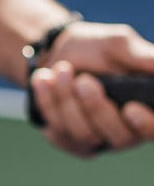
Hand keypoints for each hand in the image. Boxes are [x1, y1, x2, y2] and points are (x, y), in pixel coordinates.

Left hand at [30, 21, 153, 155]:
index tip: (130, 108)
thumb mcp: (118, 45)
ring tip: (60, 69)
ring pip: (82, 133)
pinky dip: (48, 102)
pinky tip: (42, 79)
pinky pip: (57, 130)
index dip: (146, 124)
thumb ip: (140, 56)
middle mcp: (124, 130)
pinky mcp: (67, 140)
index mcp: (146, 108)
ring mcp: (94, 139)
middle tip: (82, 79)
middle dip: (95, 106)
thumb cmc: (96, 49)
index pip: (153, 129)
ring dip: (67, 100)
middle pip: (116, 135)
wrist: (57, 53)